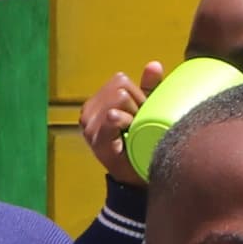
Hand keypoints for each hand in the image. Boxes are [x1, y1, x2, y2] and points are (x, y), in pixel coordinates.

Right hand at [79, 67, 156, 185]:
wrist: (138, 178)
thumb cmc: (141, 142)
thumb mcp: (146, 111)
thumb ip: (148, 88)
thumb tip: (154, 64)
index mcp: (97, 103)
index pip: (120, 80)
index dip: (137, 95)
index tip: (140, 116)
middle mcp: (88, 112)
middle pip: (120, 86)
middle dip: (136, 103)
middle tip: (138, 125)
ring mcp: (89, 126)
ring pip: (120, 97)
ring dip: (134, 114)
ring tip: (134, 131)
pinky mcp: (97, 140)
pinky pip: (112, 117)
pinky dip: (123, 121)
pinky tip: (126, 132)